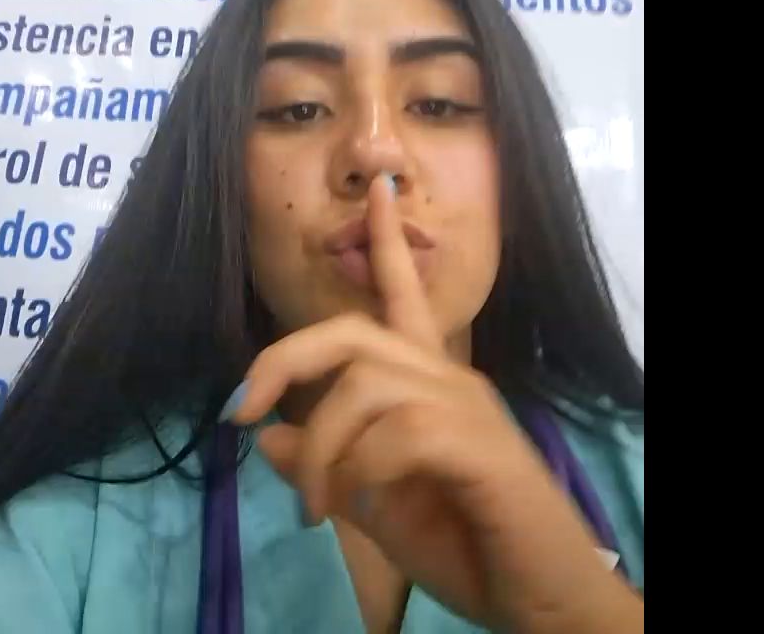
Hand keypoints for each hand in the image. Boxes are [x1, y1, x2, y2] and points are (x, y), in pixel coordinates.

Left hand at [225, 176, 642, 633]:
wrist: (539, 601)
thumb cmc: (462, 544)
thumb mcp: (368, 504)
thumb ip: (322, 465)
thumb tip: (265, 433)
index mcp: (426, 383)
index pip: (403, 296)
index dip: (386, 243)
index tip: (377, 190)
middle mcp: (448, 378)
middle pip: (354, 333)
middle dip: (286, 361)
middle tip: (242, 412)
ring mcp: (467, 407)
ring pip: (365, 386)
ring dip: (322, 449)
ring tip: (316, 508)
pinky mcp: (480, 445)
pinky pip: (397, 434)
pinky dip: (357, 474)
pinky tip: (355, 510)